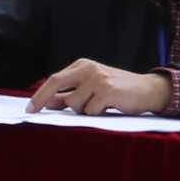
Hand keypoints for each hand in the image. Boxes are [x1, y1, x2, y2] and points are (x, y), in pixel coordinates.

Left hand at [31, 60, 171, 115]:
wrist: (149, 90)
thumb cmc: (118, 91)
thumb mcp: (92, 90)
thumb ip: (70, 96)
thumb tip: (47, 103)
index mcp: (82, 66)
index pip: (54, 79)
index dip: (40, 94)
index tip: (30, 108)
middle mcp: (88, 68)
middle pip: (55, 83)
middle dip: (42, 99)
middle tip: (33, 111)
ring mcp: (98, 78)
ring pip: (74, 103)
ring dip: (83, 111)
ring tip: (99, 107)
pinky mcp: (108, 90)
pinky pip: (90, 110)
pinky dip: (97, 114)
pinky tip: (109, 107)